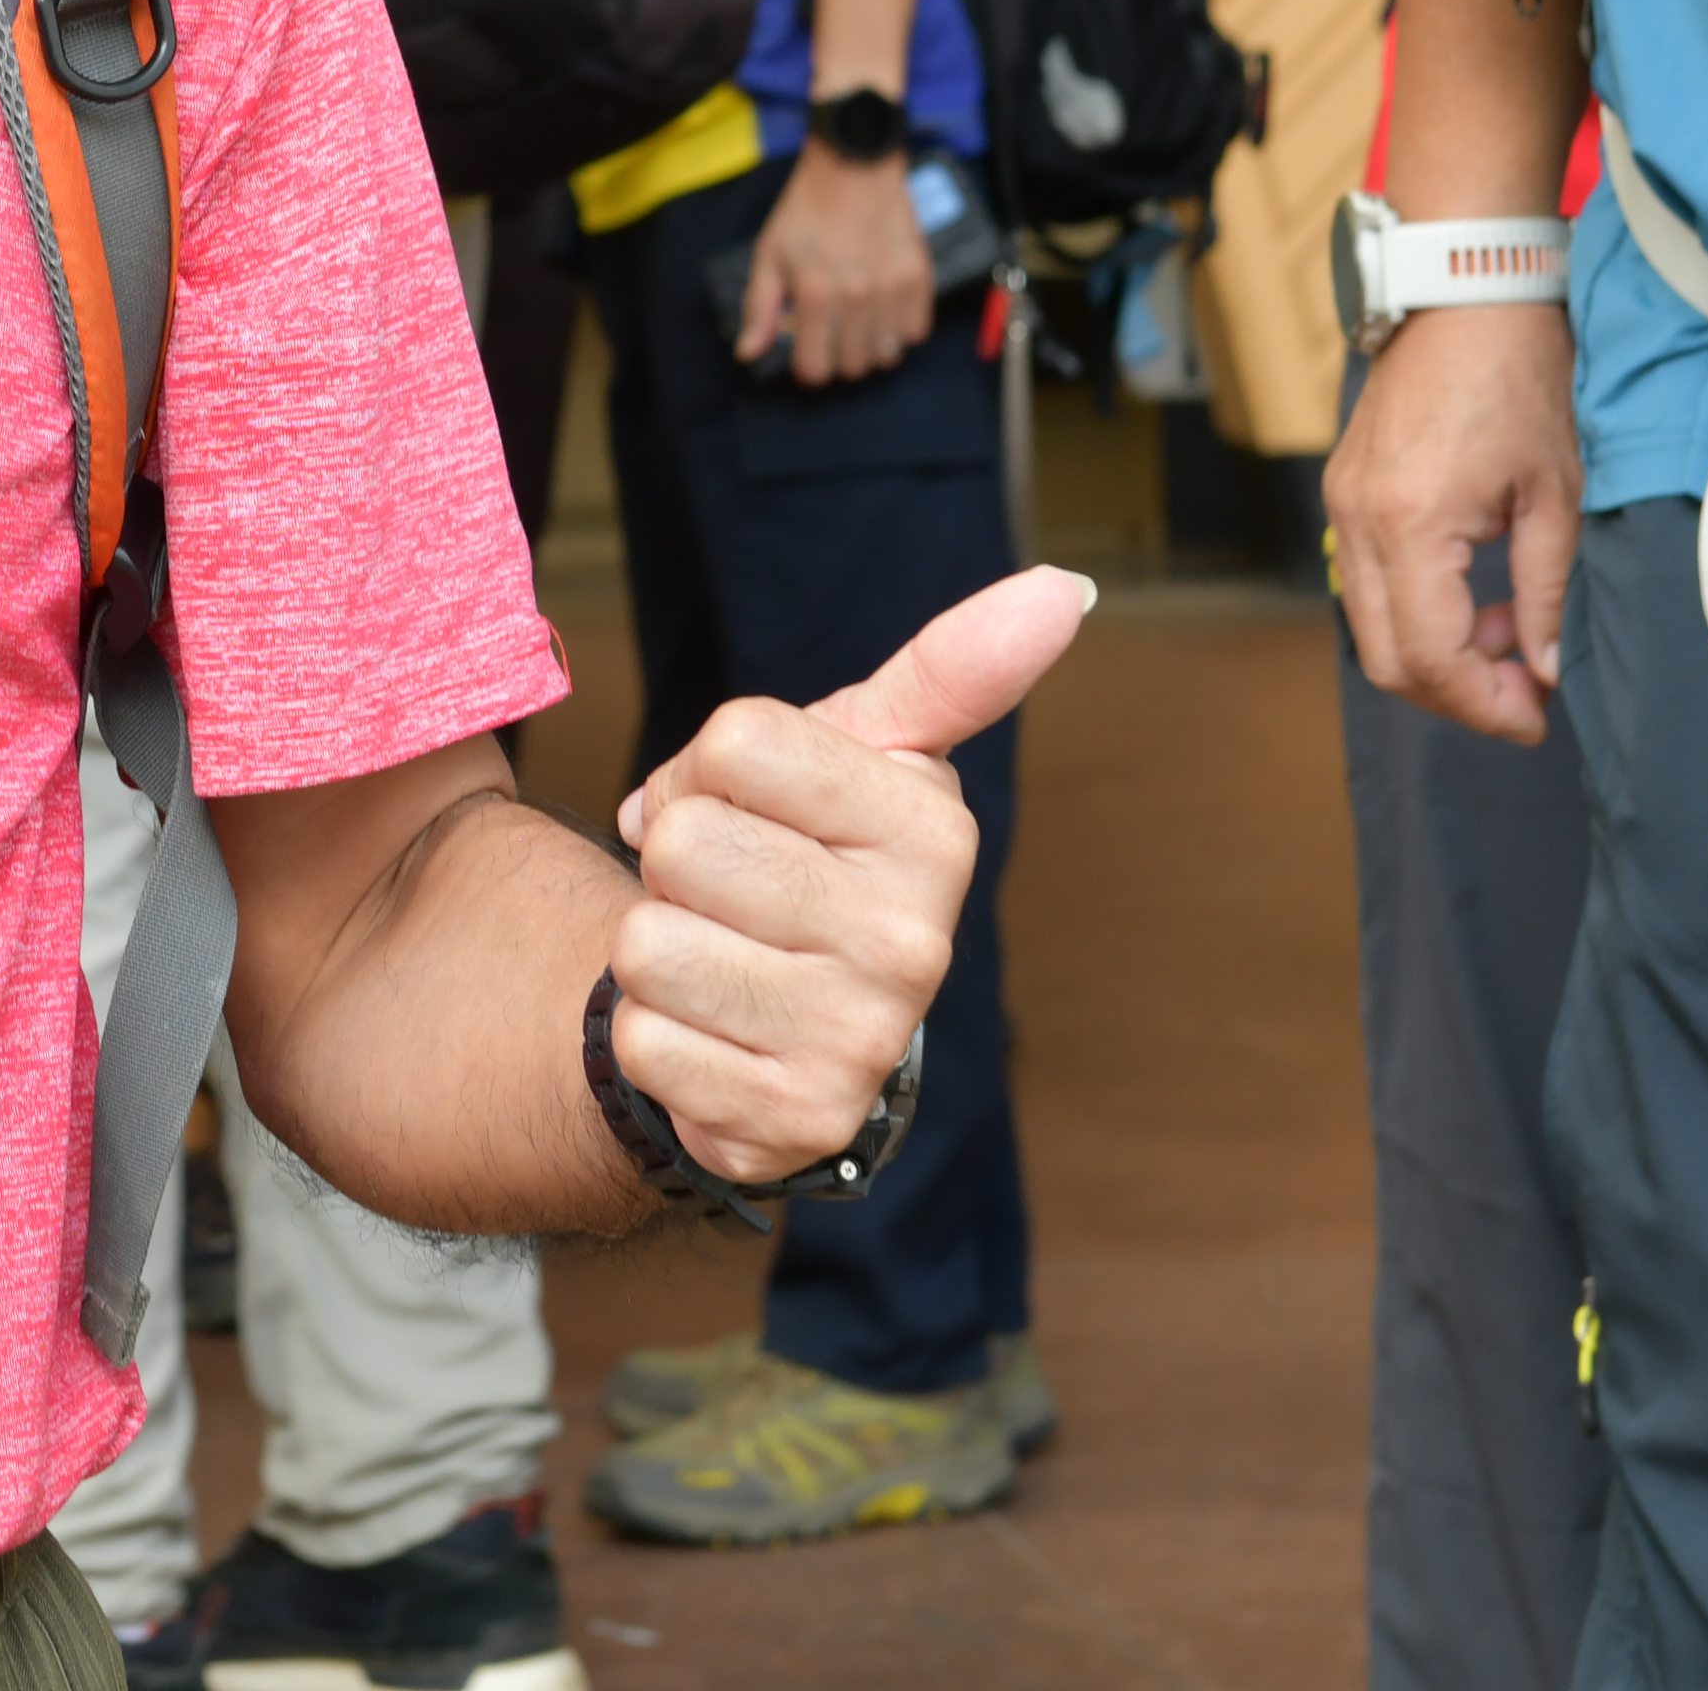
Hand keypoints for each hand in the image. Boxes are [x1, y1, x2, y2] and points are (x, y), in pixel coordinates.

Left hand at [606, 568, 1091, 1185]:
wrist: (790, 1034)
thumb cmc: (814, 859)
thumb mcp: (872, 754)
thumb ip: (954, 667)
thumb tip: (1063, 586)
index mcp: (933, 828)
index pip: (735, 739)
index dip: (707, 766)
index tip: (752, 806)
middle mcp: (915, 938)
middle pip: (683, 839)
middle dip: (676, 860)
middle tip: (732, 894)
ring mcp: (859, 1039)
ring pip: (650, 943)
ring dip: (658, 949)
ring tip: (723, 962)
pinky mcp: (793, 1121)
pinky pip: (644, 1040)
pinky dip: (655, 1037)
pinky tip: (717, 1038)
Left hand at [744, 145, 938, 382]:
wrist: (853, 169)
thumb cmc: (804, 213)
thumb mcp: (768, 256)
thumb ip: (758, 309)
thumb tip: (748, 355)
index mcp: (816, 296)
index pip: (816, 369)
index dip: (806, 368)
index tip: (805, 352)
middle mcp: (858, 298)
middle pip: (853, 368)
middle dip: (836, 358)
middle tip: (830, 332)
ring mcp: (893, 290)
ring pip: (886, 356)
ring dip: (869, 347)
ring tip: (857, 321)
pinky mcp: (920, 279)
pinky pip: (916, 333)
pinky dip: (899, 330)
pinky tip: (883, 309)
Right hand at [1326, 299, 1583, 743]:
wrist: (1466, 292)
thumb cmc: (1520, 377)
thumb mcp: (1556, 493)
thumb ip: (1547, 591)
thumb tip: (1548, 668)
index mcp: (1410, 523)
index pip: (1432, 658)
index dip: (1485, 705)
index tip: (1538, 718)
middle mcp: (1358, 521)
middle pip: (1387, 659)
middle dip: (1457, 695)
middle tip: (1525, 695)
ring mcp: (1341, 505)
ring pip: (1371, 627)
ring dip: (1438, 653)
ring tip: (1511, 634)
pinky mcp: (1344, 491)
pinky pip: (1367, 583)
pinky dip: (1419, 610)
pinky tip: (1476, 592)